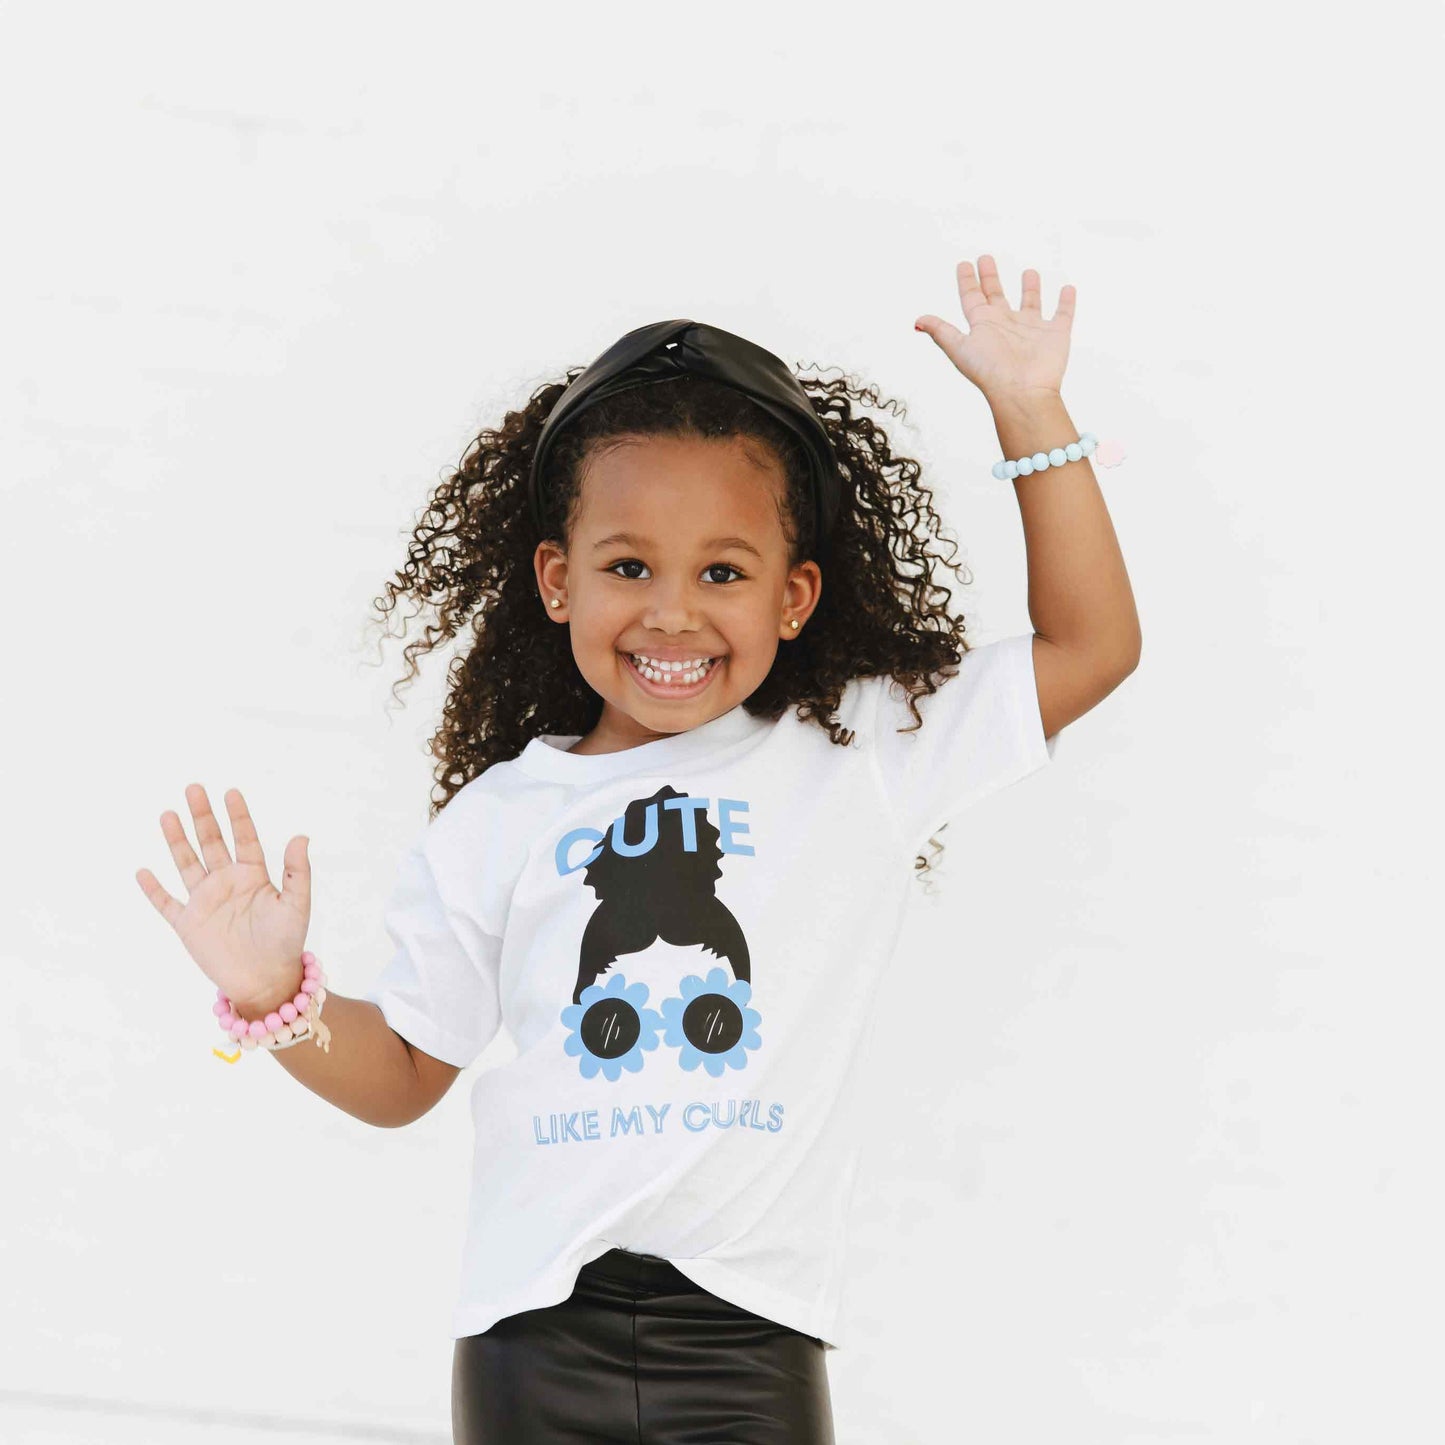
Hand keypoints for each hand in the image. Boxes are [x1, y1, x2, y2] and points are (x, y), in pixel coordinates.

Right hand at [136, 784, 310, 1012]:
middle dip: (202, 816)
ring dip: (177, 840)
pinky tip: (143, 871)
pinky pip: (166, 904)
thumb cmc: (286, 941)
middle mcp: (227, 883)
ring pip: (187, 864)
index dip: (237, 816)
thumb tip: (302, 836)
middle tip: (194, 788)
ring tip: (168, 814)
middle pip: (211, 843)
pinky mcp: (188, 924)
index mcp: (253, 875)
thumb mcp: (296, 904)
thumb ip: (297, 871)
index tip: (230, 792)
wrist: (266, 980)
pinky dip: (153, 890)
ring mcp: (205, 901)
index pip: (244, 838)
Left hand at [915, 255, 1073, 402]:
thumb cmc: (990, 371)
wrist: (1022, 391)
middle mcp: (1006, 326)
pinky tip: (1068, 289)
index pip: (972, 298)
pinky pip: (1063, 314)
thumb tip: (917, 321)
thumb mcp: (959, 348)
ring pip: (1031, 303)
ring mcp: (1032, 330)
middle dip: (991, 278)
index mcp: (984, 326)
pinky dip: (1067, 302)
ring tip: (1029, 272)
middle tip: (986, 258)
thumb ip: (941, 332)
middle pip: (997, 296)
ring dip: (1030, 288)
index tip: (964, 264)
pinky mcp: (1056, 335)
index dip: (967, 281)